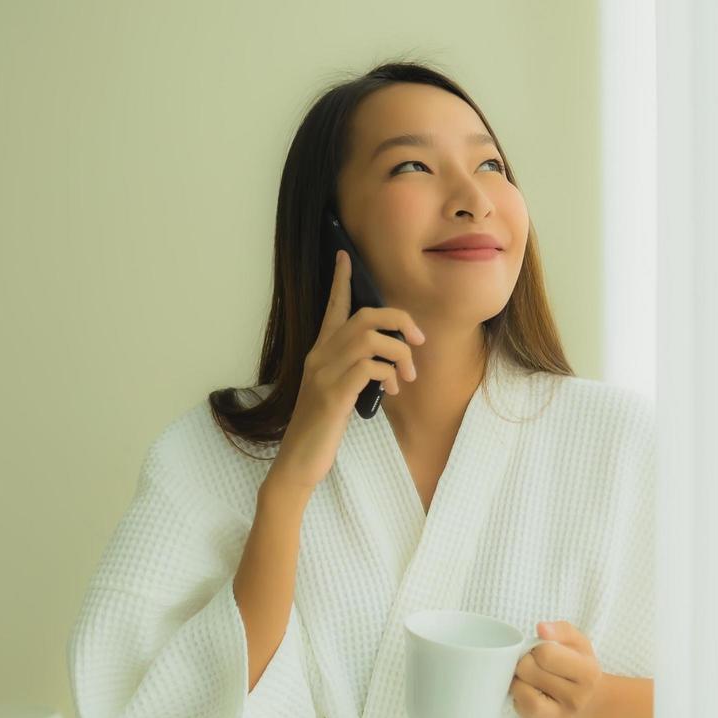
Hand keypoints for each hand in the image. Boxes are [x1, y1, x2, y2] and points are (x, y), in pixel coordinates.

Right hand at [268, 249, 426, 493]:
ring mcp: (325, 374)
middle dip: (399, 321)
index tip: (346, 256)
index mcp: (321, 353)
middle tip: (418, 340)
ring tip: (407, 376)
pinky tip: (391, 391)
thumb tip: (387, 364)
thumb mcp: (341, 393)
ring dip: (400, 353)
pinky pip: (369, 368)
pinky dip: (389, 375)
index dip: (341, 280)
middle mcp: (320, 356)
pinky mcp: (333, 395)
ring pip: (371, 339)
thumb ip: (357, 372)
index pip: (332, 307)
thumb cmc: (323, 428)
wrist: (299, 461)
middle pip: (365, 316)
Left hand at [510, 621, 604, 717]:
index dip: (538, 648)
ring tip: (528, 677)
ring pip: (522, 693)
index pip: (546, 654)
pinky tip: (529, 690)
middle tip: (534, 663)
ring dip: (519, 680)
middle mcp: (575, 698)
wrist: (593, 705)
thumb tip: (541, 628)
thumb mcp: (580, 644)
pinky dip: (518, 696)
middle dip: (526, 662)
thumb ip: (562, 630)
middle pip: (529, 670)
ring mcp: (559, 716)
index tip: (542, 651)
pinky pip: (519, 708)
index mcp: (587, 673)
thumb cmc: (582, 669)